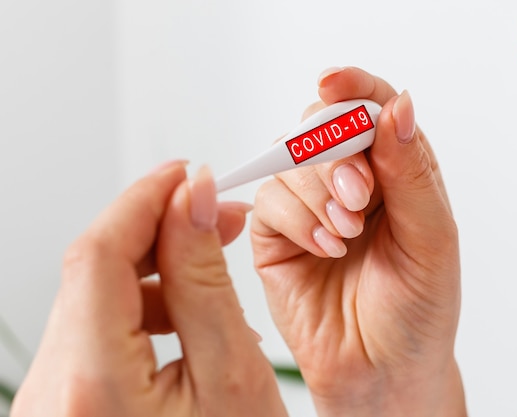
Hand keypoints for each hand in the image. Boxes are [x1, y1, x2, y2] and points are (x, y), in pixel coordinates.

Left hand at [11, 162, 286, 416]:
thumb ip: (205, 280)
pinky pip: (94, 334)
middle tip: (214, 214)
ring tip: (211, 262)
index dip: (142, 199)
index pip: (97, 254)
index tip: (183, 173)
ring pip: (93, 301)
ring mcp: (50, 404)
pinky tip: (186, 312)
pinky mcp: (65, 406)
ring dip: (153, 269)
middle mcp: (51, 396)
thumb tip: (190, 202)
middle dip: (156, 230)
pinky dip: (141, 308)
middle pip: (91, 273)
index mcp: (92, 387)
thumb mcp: (233, 374)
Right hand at [251, 67, 466, 416]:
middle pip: (322, 124)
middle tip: (359, 196)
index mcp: (395, 171)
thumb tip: (398, 106)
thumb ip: (412, 173)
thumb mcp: (432, 240)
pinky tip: (325, 248)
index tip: (334, 83)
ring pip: (290, 158)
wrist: (382, 372)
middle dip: (335, 151)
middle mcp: (350, 181)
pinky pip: (268, 199)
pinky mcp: (276, 233)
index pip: (371, 106)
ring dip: (317, 191)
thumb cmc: (417, 311)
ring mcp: (309, 205)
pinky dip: (296, 219)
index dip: (353, 86)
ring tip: (347, 234)